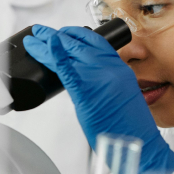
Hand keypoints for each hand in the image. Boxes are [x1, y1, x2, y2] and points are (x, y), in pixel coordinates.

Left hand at [23, 25, 173, 173]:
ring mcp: (98, 79)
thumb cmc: (130, 126)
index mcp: (119, 67)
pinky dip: (56, 57)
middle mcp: (109, 68)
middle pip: (77, 44)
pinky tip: (47, 48)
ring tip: (34, 38)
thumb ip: (104, 80)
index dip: (76, 33)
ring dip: (47, 43)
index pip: (95, 41)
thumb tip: (83, 75)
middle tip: (40, 31)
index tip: (63, 31)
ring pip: (68, 53)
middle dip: (56, 36)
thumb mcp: (122, 94)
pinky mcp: (86, 93)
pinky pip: (68, 71)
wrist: (139, 143)